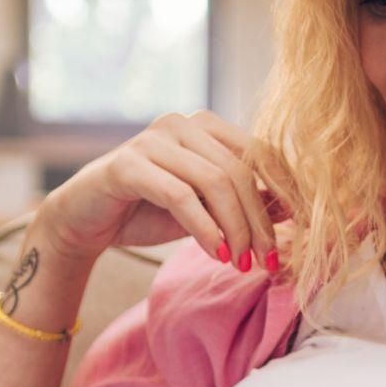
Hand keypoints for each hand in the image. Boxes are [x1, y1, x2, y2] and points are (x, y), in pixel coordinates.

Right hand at [35, 111, 288, 268]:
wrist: (85, 220)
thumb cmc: (147, 211)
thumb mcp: (206, 210)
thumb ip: (244, 203)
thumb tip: (294, 210)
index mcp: (206, 126)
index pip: (261, 153)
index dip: (285, 194)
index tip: (300, 234)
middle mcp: (182, 124)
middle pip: (240, 170)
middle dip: (258, 221)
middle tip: (266, 261)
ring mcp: (154, 139)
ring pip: (214, 181)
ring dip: (234, 228)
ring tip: (240, 262)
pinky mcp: (128, 163)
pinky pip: (179, 195)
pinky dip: (203, 227)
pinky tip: (215, 253)